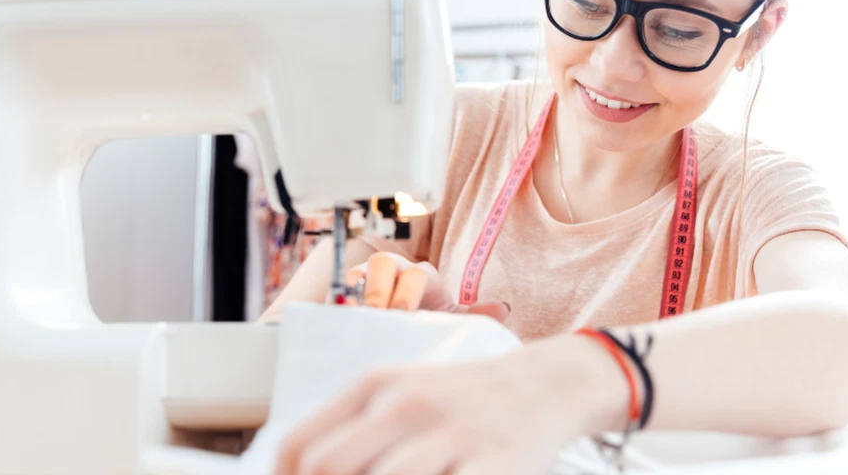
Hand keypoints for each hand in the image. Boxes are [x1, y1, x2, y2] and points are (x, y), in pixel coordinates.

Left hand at [274, 336, 615, 474]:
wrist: (547, 383)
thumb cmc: (464, 400)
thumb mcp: (403, 396)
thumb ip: (356, 430)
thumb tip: (307, 472)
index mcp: (377, 386)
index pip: (299, 447)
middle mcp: (408, 405)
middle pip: (328, 469)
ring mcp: (452, 434)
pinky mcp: (495, 465)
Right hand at [344, 252, 509, 322]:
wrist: (399, 334)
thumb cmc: (427, 322)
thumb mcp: (450, 320)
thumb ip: (474, 316)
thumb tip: (503, 309)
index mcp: (420, 277)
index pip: (416, 274)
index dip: (408, 292)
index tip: (403, 316)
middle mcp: (391, 273)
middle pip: (382, 264)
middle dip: (379, 289)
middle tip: (377, 315)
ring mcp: (363, 282)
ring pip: (354, 275)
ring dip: (353, 295)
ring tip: (352, 317)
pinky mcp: (341, 296)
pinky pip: (334, 294)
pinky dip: (333, 306)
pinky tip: (334, 323)